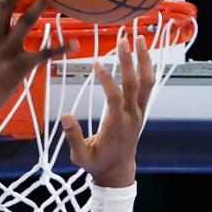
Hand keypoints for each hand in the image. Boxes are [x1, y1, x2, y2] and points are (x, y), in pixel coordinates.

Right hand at [61, 35, 154, 187]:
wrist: (118, 172)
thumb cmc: (97, 163)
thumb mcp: (80, 156)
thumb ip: (73, 137)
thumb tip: (64, 116)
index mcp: (117, 126)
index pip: (115, 97)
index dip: (107, 79)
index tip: (96, 63)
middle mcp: (132, 116)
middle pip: (135, 84)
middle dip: (129, 61)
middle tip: (123, 40)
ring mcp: (139, 112)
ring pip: (147, 82)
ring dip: (144, 60)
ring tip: (139, 39)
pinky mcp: (141, 110)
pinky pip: (148, 87)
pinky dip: (146, 68)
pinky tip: (142, 53)